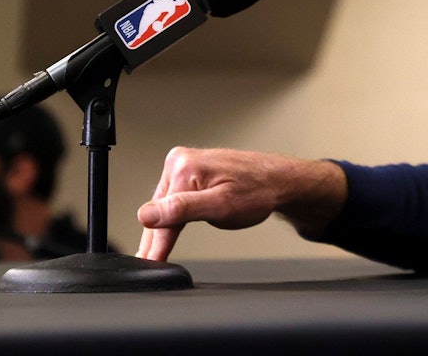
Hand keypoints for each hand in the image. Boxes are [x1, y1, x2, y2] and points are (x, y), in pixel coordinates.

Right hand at [136, 146, 346, 261]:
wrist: (280, 181)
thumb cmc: (259, 192)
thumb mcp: (221, 206)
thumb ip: (183, 209)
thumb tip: (147, 215)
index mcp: (184, 168)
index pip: (161, 216)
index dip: (156, 246)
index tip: (149, 266)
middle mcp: (181, 161)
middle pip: (160, 210)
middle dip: (156, 238)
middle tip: (152, 264)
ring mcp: (186, 163)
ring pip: (166, 205)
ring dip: (164, 227)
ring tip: (157, 252)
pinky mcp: (192, 168)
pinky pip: (175, 197)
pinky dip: (173, 216)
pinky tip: (170, 230)